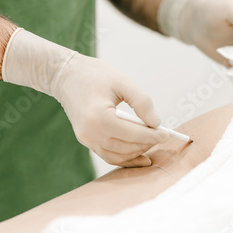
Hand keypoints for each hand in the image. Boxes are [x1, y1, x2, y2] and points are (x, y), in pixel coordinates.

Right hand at [2, 29, 167, 166]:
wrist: (65, 75)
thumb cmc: (94, 75)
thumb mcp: (122, 82)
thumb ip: (142, 102)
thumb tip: (156, 123)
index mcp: (100, 118)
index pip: (134, 134)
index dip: (153, 136)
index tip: (167, 134)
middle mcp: (91, 133)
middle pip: (127, 147)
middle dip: (148, 144)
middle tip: (163, 136)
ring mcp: (86, 139)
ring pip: (119, 155)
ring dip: (138, 152)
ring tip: (153, 144)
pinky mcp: (86, 141)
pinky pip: (109, 155)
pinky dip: (125, 158)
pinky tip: (140, 156)